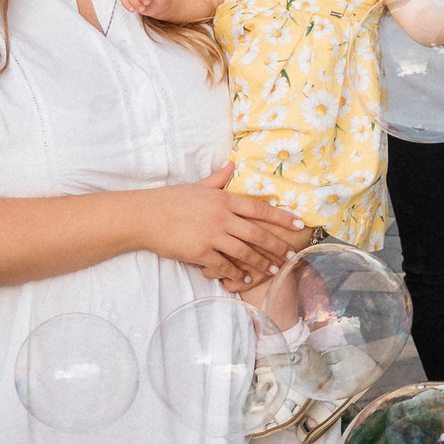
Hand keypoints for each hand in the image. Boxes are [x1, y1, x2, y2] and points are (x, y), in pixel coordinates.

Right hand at [146, 169, 306, 286]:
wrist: (144, 216)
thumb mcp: (197, 186)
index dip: (281, 217)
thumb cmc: (170, 200)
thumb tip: (232, 164)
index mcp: (223, 199)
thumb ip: (218, 178)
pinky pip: (224, 266)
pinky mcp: (200, 252)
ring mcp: (211, 236)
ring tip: (273, 270)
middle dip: (277, 246)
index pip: (259, 208)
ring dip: (261, 263)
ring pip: (244, 252)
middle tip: (290, 255)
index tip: (299, 223)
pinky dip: (237, 274)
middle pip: (257, 233)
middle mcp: (221, 217)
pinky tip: (245, 279)